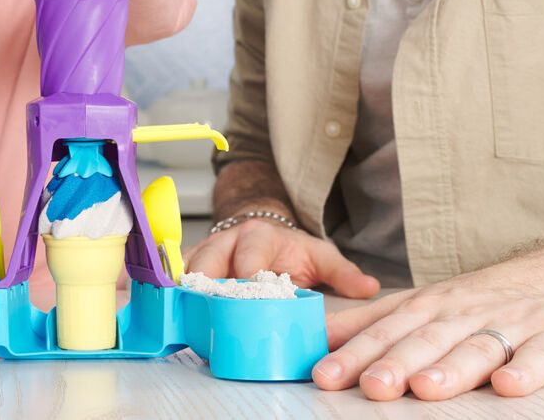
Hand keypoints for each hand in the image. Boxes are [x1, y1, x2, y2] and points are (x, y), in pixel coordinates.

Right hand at [183, 219, 379, 298]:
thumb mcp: (319, 254)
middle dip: (209, 286)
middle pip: (209, 261)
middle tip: (212, 311)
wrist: (261, 228)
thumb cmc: (289, 248)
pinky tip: (176, 309)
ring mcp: (207, 249)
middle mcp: (228, 240)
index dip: (247, 280)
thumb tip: (369, 287)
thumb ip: (342, 272)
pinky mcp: (192, 260)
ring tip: (189, 314)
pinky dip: (174, 290)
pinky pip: (176, 273)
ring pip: (187, 267)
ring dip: (187, 291)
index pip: (249, 258)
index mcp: (259, 236)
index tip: (250, 299)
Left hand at [313, 248, 543, 399]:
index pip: (383, 332)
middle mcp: (459, 314)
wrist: (536, 279)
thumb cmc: (466, 303)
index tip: (324, 375)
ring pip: (476, 347)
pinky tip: (506, 386)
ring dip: (451, 368)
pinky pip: (539, 355)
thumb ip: (367, 323)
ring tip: (425, 387)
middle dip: (396, 363)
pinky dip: (524, 369)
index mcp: (425, 308)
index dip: (353, 353)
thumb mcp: (415, 305)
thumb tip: (318, 336)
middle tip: (372, 386)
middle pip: (425, 340)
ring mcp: (504, 324)